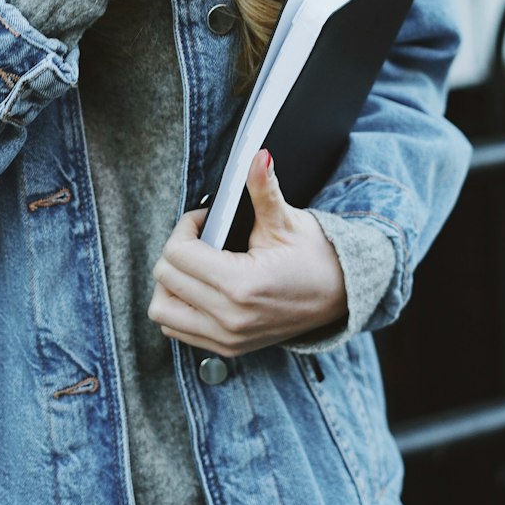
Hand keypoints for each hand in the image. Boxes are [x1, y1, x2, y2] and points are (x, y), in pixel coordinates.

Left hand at [148, 150, 347, 355]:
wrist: (341, 295)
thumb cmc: (315, 256)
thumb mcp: (287, 220)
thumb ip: (264, 188)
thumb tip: (258, 156)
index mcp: (241, 285)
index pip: (177, 255)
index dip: (185, 227)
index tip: (204, 219)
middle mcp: (229, 318)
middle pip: (165, 279)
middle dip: (177, 249)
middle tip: (201, 237)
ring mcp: (227, 338)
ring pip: (163, 310)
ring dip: (170, 283)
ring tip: (195, 264)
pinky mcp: (228, 348)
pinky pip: (178, 329)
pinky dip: (179, 306)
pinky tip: (200, 286)